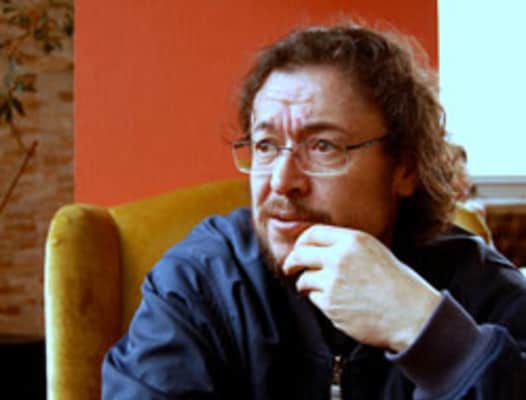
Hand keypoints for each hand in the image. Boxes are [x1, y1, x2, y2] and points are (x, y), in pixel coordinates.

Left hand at [282, 225, 441, 352]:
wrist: (411, 314)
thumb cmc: (397, 284)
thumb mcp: (374, 251)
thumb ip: (347, 247)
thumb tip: (318, 248)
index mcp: (353, 240)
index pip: (312, 233)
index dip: (301, 243)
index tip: (298, 250)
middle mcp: (339, 257)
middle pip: (300, 254)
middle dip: (292, 262)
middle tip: (290, 268)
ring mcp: (333, 281)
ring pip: (305, 279)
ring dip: (308, 285)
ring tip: (326, 291)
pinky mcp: (330, 304)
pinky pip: (315, 299)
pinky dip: (322, 302)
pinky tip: (341, 304)